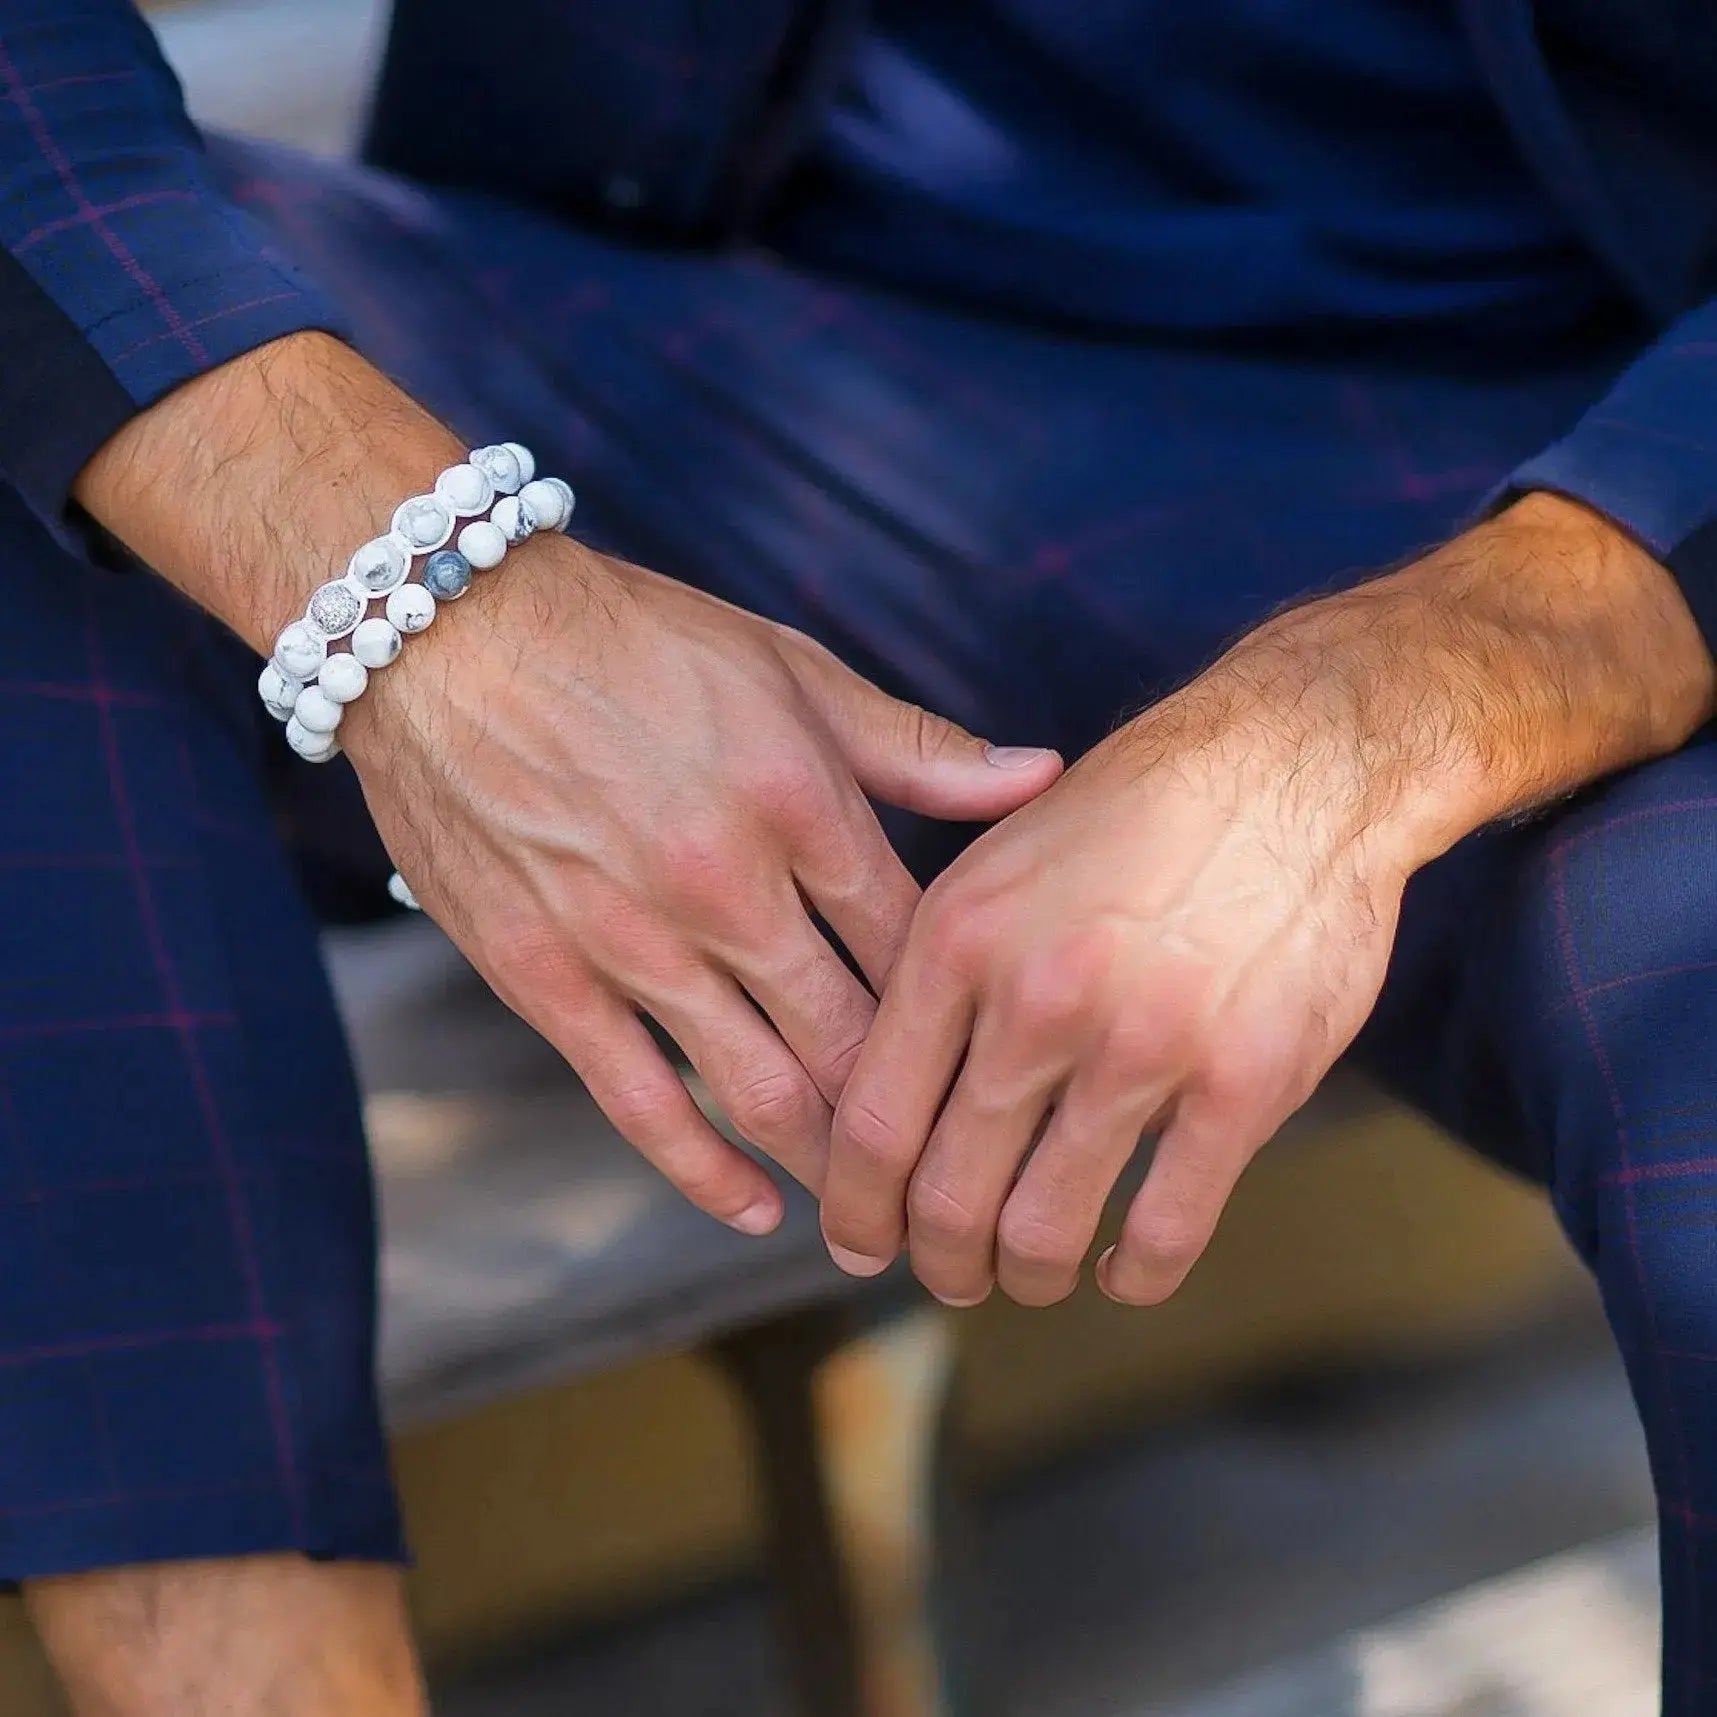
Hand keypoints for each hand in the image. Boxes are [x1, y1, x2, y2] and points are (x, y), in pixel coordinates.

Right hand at [74, 333, 1063, 1236]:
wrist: (450, 632)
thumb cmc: (636, 640)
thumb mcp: (792, 669)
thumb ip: (916, 746)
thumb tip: (1043, 776)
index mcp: (801, 802)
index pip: (914, 945)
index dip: (965, 1015)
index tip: (996, 1064)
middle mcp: (727, 885)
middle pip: (854, 1037)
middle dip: (916, 1118)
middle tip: (961, 1176)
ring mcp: (632, 941)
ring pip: (760, 1090)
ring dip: (831, 1165)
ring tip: (881, 1217)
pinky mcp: (547, 978)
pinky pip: (641, 1103)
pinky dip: (705, 1172)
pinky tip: (757, 1212)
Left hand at [820, 495, 1716, 1304]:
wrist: (1297, 762)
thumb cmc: (1139, 811)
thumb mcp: (1001, 855)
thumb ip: (943, 969)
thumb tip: (886, 1090)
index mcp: (959, 938)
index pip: (872, 1120)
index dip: (855, 1207)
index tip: (860, 1238)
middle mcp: (1036, 999)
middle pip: (946, 1194)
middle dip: (936, 1259)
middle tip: (948, 1271)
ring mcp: (1142, 1047)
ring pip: (1043, 1230)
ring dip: (1024, 1275)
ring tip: (1028, 1273)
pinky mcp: (1243, 1084)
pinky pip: (1163, 1231)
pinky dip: (1130, 1275)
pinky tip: (1120, 1270)